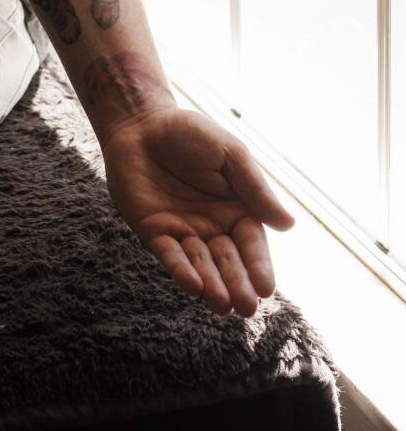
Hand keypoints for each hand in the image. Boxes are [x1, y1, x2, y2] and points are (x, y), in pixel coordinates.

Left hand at [100, 106, 295, 317]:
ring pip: (201, 265)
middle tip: (246, 308)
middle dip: (238, 285)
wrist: (141, 122)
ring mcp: (183, 231)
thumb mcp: (229, 154)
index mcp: (237, 210)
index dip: (259, 267)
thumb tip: (289, 224)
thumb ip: (254, 188)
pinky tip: (194, 286)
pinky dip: (181, 271)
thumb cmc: (190, 133)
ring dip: (212, 286)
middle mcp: (213, 227)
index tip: (266, 289)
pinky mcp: (154, 232)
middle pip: (229, 262)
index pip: (252, 244)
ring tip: (222, 305)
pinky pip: (170, 256)